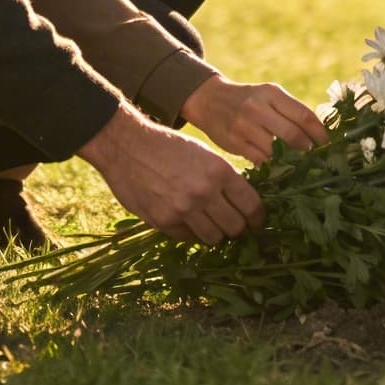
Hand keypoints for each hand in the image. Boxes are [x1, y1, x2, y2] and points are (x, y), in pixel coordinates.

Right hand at [79, 107, 262, 243]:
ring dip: (215, 234)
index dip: (258, 218)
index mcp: (219, 171)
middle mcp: (204, 192)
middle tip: (233, 225)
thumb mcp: (204, 154)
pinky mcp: (164, 221)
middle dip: (238, 229)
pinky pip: (188, 238)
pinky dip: (191, 233)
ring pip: (214, 238)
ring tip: (210, 224)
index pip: (252, 206)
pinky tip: (187, 221)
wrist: (126, 146)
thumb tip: (245, 203)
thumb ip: (224, 178)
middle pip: (235, 227)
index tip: (256, 221)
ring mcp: (183, 209)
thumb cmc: (168, 147)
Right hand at [180, 77, 328, 163]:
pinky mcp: (235, 143)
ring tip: (299, 165)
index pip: (304, 115)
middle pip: (293, 136)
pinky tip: (279, 167)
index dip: (319, 133)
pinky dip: (273, 166)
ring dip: (291, 161)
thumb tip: (319, 135)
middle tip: (315, 158)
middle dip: (308, 150)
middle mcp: (258, 108)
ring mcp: (245, 126)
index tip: (328, 144)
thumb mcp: (269, 95)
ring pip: (277, 152)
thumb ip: (290, 111)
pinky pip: (261, 160)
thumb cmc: (249, 100)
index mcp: (272, 93)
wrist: (210, 100)